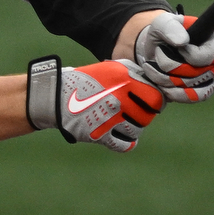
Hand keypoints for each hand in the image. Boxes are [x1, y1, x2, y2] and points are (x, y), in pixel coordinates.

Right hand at [28, 58, 166, 151]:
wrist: (56, 96)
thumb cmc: (86, 81)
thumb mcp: (110, 69)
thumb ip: (134, 74)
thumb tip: (156, 85)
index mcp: (123, 80)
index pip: (155, 98)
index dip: (157, 103)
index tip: (153, 104)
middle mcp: (118, 99)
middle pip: (148, 116)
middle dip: (145, 116)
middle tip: (139, 114)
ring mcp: (109, 118)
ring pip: (137, 130)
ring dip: (135, 128)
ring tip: (127, 123)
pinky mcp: (99, 135)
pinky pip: (125, 145)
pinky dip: (128, 143)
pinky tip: (125, 139)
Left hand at [131, 13, 213, 102]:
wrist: (156, 52)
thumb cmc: (163, 35)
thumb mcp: (162, 23)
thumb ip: (170, 27)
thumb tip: (182, 42)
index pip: (211, 55)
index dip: (190, 55)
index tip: (176, 47)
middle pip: (197, 73)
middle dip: (170, 66)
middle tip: (157, 55)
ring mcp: (213, 79)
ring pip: (191, 87)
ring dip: (166, 79)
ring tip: (153, 68)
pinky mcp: (203, 92)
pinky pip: (190, 98)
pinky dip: (171, 92)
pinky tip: (160, 83)